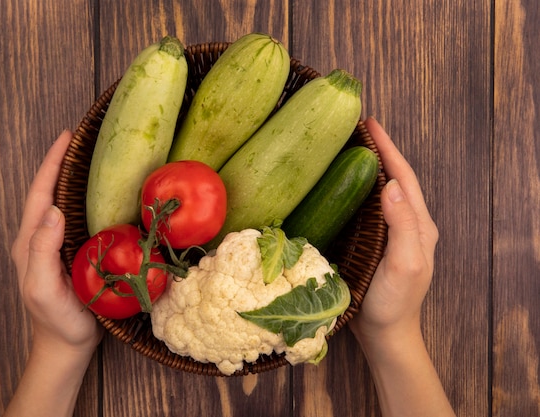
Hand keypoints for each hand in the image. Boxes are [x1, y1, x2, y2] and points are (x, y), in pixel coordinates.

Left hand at [11, 129, 101, 356]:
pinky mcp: (72, 252)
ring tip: (92, 157)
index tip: (67, 137)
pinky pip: (76, 217)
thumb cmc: (57, 320)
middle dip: (61, 162)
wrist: (68, 344)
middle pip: (48, 191)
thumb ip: (41, 252)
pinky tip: (103, 193)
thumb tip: (53, 210)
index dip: (51, 163)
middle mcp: (40, 238)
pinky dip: (86, 198)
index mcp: (30, 242)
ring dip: (74, 177)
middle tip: (83, 139)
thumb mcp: (43, 289)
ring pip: (62, 201)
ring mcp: (56, 245)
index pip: (40, 194)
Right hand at [348, 118, 454, 416]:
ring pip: (380, 191)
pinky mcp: (374, 244)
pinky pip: (367, 208)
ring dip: (367, 167)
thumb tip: (390, 184)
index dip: (388, 148)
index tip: (370, 123)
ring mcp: (391, 234)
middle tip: (355, 128)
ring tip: (346, 148)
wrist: (384, 335)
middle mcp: (407, 225)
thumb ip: (403, 226)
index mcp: (418, 225)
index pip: (403, 177)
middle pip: (394, 178)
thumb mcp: (404, 265)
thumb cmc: (394, 304)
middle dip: (378, 150)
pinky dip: (356, 190)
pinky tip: (340, 187)